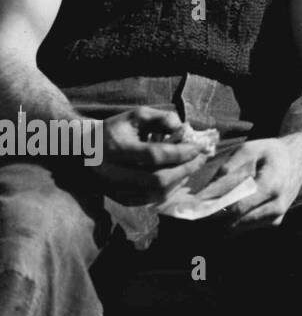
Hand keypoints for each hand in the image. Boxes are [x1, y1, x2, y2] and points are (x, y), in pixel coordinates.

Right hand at [91, 106, 210, 202]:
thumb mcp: (136, 115)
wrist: (85, 150)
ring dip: (180, 179)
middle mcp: (114, 173)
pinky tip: (178, 176)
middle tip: (202, 158)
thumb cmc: (116, 129)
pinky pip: (152, 199)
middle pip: (157, 179)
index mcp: (116, 149)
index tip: (198, 146)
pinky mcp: (121, 199)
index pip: (154, 155)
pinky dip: (170, 188)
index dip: (180, 152)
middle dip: (185, 169)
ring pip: (156, 193)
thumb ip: (161, 118)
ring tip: (192, 165)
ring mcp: (116, 190)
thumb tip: (184, 129)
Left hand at [199, 137, 301, 230]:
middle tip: (196, 212)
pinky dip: (233, 221)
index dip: (214, 211)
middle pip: (235, 223)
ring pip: (238, 229)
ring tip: (208, 209)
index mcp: (271, 186)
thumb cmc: (272, 152)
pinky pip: (246, 227)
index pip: (237, 208)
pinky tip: (226, 208)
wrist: (300, 159)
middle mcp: (276, 206)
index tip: (195, 209)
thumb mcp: (249, 150)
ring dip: (221, 222)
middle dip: (213, 219)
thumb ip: (227, 170)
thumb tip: (205, 193)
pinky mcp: (274, 222)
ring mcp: (276, 217)